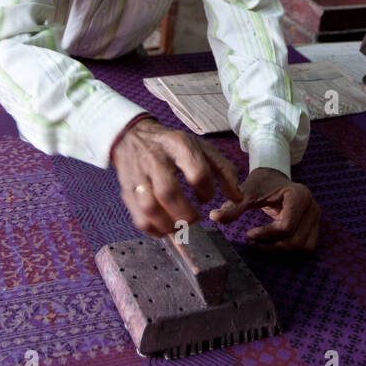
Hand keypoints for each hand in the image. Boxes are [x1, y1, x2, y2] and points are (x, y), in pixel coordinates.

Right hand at [111, 117, 241, 236]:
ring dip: (168, 224)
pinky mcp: (127, 191)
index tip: (206, 197)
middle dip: (186, 214)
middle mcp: (155, 159)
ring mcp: (138, 176)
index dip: (207, 191)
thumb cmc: (172, 145)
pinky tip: (165, 227)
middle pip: (168, 192)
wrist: (131, 136)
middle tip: (194, 219)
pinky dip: (153, 229)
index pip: (197, 173)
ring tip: (179, 226)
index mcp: (178, 145)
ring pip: (149, 207)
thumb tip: (238, 198)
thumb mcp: (200, 148)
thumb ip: (223, 170)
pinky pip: (138, 218)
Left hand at [209, 167, 319, 251]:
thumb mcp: (247, 192)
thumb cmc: (262, 184)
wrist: (274, 179)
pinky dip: (289, 249)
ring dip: (281, 249)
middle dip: (272, 245)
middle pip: (296, 240)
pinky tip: (273, 242)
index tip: (248, 234)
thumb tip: (214, 217)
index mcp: (299, 195)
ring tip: (262, 243)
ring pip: (302, 246)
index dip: (266, 235)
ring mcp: (315, 217)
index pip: (286, 226)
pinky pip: (306, 246)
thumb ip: (234, 206)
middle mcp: (312, 206)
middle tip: (253, 242)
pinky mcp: (314, 226)